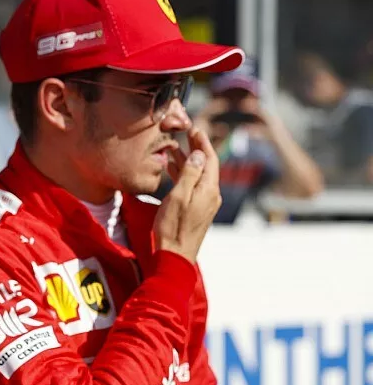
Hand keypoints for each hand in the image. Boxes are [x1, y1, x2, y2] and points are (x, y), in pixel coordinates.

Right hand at [154, 127, 221, 263]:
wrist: (175, 255)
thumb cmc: (174, 227)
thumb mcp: (179, 196)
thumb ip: (189, 173)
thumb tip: (199, 154)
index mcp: (209, 189)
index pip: (210, 159)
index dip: (203, 143)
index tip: (195, 129)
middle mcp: (211, 195)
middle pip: (206, 166)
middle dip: (196, 149)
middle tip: (186, 134)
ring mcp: (205, 204)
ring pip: (198, 176)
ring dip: (187, 161)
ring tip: (174, 149)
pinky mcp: (197, 210)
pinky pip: (193, 186)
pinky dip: (184, 175)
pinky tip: (173, 170)